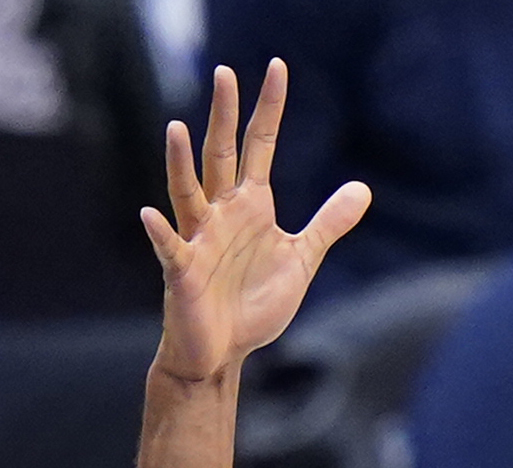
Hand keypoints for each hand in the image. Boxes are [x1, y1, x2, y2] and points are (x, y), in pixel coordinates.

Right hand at [143, 60, 369, 388]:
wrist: (223, 354)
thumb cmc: (253, 305)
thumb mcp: (300, 259)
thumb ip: (328, 223)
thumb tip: (363, 189)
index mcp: (250, 206)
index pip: (259, 145)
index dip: (269, 109)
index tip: (276, 68)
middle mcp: (221, 213)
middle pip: (220, 154)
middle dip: (223, 115)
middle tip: (224, 72)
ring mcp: (199, 240)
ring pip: (188, 192)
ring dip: (181, 162)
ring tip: (176, 128)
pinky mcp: (183, 273)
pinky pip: (169, 248)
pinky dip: (160, 233)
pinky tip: (149, 214)